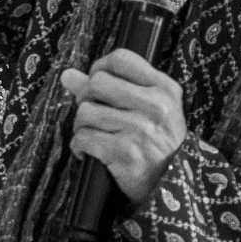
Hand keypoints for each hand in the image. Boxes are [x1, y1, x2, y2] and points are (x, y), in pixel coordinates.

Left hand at [60, 49, 186, 206]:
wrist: (172, 182)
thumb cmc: (158, 140)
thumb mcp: (148, 107)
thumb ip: (111, 86)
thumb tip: (67, 74)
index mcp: (164, 88)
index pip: (121, 59)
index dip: (100, 67)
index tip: (97, 82)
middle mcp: (155, 106)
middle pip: (97, 82)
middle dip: (86, 97)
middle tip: (93, 112)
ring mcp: (140, 129)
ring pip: (85, 111)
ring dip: (81, 125)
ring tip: (92, 133)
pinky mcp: (124, 153)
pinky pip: (83, 138)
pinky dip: (79, 145)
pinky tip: (89, 150)